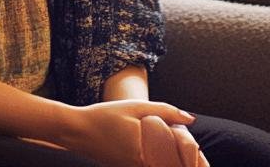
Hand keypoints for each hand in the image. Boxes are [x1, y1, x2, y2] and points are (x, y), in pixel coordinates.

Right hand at [55, 100, 196, 166]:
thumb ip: (165, 112)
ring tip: (169, 138)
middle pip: (169, 162)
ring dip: (167, 154)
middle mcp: (139, 165)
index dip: (188, 149)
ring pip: (158, 163)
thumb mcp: (136, 107)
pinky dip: (155, 156)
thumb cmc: (104, 116)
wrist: (76, 131)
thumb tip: (191, 119)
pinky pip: (147, 163)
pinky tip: (152, 143)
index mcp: (145, 152)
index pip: (176, 157)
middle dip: (179, 154)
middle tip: (183, 139)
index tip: (193, 141)